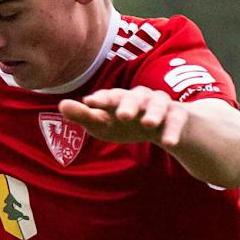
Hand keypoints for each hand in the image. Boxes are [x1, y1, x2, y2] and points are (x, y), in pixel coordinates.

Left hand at [57, 87, 188, 148]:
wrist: (164, 126)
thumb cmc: (125, 123)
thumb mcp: (103, 122)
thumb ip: (84, 115)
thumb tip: (61, 104)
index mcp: (120, 98)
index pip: (109, 96)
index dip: (101, 99)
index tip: (90, 102)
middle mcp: (141, 97)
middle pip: (135, 97)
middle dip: (128, 104)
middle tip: (122, 116)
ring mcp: (161, 105)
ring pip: (159, 104)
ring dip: (154, 113)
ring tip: (148, 124)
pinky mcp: (178, 115)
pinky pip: (176, 120)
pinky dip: (172, 131)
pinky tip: (169, 144)